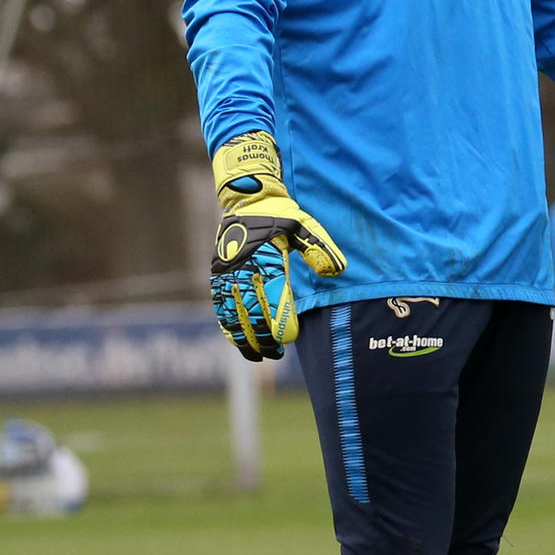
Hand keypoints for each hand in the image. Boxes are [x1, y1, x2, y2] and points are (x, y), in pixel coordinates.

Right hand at [209, 129, 346, 359]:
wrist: (246, 198)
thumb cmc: (280, 213)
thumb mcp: (303, 224)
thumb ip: (318, 247)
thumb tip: (337, 271)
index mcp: (266, 258)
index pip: (273, 298)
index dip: (280, 321)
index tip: (289, 339)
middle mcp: (243, 268)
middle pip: (252, 312)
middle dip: (263, 338)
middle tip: (276, 355)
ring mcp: (227, 272)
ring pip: (233, 313)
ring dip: (244, 337)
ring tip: (258, 356)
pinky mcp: (217, 274)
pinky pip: (220, 305)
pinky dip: (227, 325)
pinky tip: (236, 340)